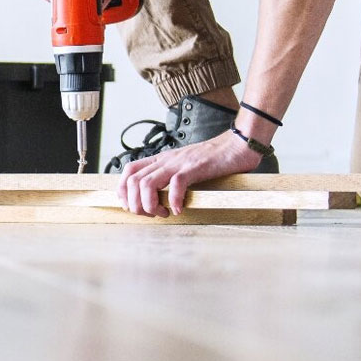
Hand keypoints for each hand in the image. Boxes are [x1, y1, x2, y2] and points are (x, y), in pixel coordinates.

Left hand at [116, 128, 262, 216]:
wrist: (237, 145)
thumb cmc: (214, 160)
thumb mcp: (185, 166)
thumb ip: (171, 177)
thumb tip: (159, 198)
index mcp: (162, 160)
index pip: (129, 171)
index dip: (123, 191)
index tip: (132, 207)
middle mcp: (166, 160)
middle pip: (132, 181)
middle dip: (135, 204)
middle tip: (150, 215)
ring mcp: (179, 163)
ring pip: (147, 183)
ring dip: (150, 205)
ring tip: (163, 213)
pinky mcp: (195, 167)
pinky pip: (176, 184)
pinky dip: (173, 201)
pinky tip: (179, 209)